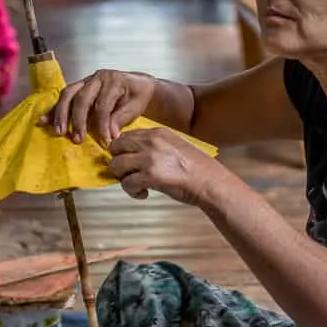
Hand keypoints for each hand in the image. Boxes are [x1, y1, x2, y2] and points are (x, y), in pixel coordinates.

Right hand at [42, 69, 155, 145]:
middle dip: (77, 120)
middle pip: (81, 98)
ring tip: (59, 132)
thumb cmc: (137, 97)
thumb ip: (120, 118)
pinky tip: (43, 120)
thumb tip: (109, 134)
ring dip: (61, 114)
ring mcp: (86, 81)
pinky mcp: (78, 87)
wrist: (138, 85)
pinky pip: (63, 97)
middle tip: (77, 139)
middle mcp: (97, 78)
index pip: (103, 105)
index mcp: (113, 80)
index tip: (105, 141)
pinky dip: (53, 110)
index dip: (102, 124)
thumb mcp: (135, 107)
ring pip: (68, 94)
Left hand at [108, 128, 226, 204]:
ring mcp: (149, 158)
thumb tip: (135, 154)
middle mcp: (150, 141)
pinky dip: (132, 191)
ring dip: (123, 178)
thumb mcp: (175, 145)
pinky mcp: (150, 176)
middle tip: (129, 173)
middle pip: (116, 147)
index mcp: (157, 132)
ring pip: (116, 166)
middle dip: (119, 161)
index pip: (126, 136)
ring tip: (136, 185)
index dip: (123, 150)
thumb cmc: (196, 168)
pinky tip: (144, 193)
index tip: (128, 161)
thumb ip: (155, 145)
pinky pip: (126, 183)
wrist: (210, 182)